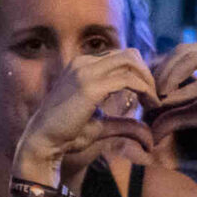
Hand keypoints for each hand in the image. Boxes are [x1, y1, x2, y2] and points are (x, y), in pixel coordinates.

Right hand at [12, 51, 158, 190]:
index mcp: (82, 66)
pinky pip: (128, 79)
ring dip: (148, 81)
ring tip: (153, 102)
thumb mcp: (100, 124)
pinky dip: (144, 90)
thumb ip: (122, 122)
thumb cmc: (66, 134)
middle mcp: (84, 63)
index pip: (121, 58)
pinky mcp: (90, 86)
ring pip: (131, 62)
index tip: (148, 97)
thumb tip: (147, 133)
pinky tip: (148, 105)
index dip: (139, 74)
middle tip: (154, 98)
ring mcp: (85, 71)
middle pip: (129, 55)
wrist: (42, 141)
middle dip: (147, 74)